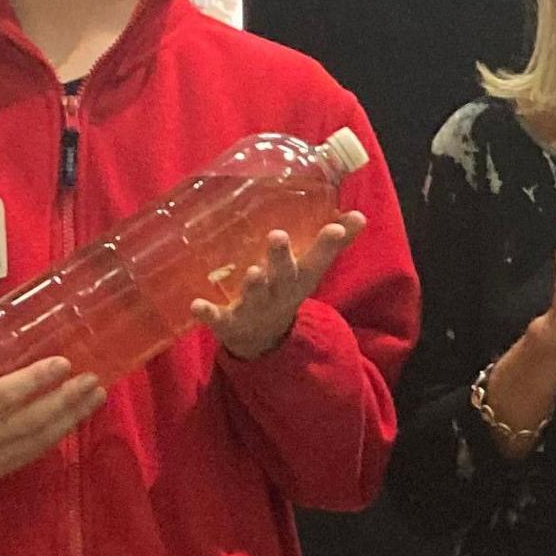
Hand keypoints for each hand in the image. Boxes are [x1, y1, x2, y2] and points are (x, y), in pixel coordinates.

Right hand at [0, 332, 106, 479]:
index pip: (0, 398)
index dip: (32, 382)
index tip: (62, 363)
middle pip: (26, 422)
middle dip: (62, 401)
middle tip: (91, 379)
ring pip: (36, 441)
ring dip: (70, 418)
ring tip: (96, 395)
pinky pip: (35, 453)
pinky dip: (60, 433)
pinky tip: (79, 414)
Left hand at [198, 210, 363, 358]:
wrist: (263, 340)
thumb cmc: (285, 291)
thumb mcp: (310, 271)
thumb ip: (331, 244)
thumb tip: (360, 215)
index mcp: (297, 279)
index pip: (317, 260)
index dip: (328, 244)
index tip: (335, 228)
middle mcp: (278, 293)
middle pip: (283, 276)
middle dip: (281, 258)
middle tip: (278, 236)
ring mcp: (253, 308)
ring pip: (255, 295)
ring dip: (254, 285)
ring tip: (253, 271)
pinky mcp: (228, 322)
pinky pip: (217, 317)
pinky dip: (207, 313)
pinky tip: (195, 304)